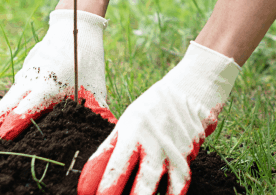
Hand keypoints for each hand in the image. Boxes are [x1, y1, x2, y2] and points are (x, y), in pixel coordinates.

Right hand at [0, 9, 115, 151]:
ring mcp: (23, 79)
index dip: (15, 123)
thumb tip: (107, 132)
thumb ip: (97, 111)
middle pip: (2, 109)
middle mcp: (29, 83)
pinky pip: (8, 98)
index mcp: (47, 85)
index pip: (27, 108)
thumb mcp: (95, 87)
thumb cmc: (87, 59)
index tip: (4, 138)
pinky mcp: (22, 77)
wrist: (74, 27)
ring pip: (1, 104)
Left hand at [78, 42, 239, 194]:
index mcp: (131, 133)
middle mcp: (151, 145)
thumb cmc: (153, 108)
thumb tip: (88, 174)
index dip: (98, 183)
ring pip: (154, 186)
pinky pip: (178, 186)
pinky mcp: (187, 160)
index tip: (84, 194)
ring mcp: (170, 154)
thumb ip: (111, 147)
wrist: (191, 92)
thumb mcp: (128, 121)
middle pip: (134, 180)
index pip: (112, 164)